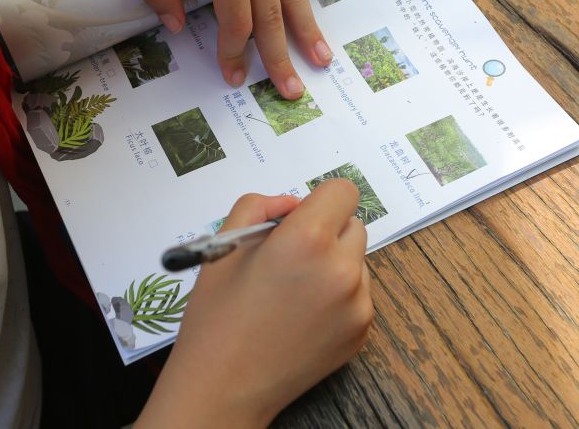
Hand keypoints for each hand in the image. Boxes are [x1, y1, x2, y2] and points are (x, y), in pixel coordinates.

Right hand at [137, 181, 372, 427]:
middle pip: (352, 225)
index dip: (319, 200)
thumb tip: (291, 204)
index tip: (301, 217)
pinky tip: (302, 315)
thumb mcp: (224, 244)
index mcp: (306, 240)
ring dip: (333, 263)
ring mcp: (356, 304)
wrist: (223, 387)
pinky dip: (337, 296)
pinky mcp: (361, 331)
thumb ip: (260, 206)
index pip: (343, 192)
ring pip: (357, 261)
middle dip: (326, 231)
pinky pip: (358, 295)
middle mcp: (340, 269)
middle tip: (289, 256)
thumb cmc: (217, 316)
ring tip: (292, 291)